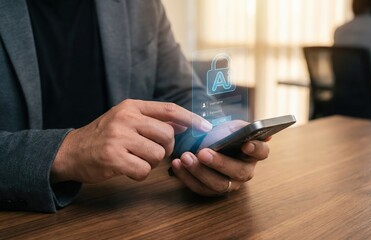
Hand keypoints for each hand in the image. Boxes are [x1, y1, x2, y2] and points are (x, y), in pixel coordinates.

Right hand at [51, 99, 211, 183]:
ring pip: (157, 154)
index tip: (206, 127)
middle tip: (151, 151)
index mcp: (132, 106)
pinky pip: (143, 170)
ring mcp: (118, 138)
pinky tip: (126, 168)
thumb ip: (152, 119)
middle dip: (165, 148)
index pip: (169, 110)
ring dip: (150, 162)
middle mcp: (126, 118)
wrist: (70, 151)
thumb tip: (185, 124)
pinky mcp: (113, 158)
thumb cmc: (104, 136)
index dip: (191, 119)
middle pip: (168, 135)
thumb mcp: (126, 119)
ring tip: (134, 158)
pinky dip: (139, 174)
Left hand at [170, 121, 269, 195]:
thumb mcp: (231, 126)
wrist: (206, 144)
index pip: (262, 152)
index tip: (245, 143)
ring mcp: (229, 184)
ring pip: (218, 184)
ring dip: (199, 171)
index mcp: (254, 153)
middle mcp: (245, 171)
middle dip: (219, 162)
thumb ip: (239, 127)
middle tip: (202, 152)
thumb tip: (252, 128)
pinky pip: (200, 188)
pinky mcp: (212, 191)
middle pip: (237, 171)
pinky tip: (177, 164)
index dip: (256, 149)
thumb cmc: (222, 135)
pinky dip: (186, 177)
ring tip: (185, 157)